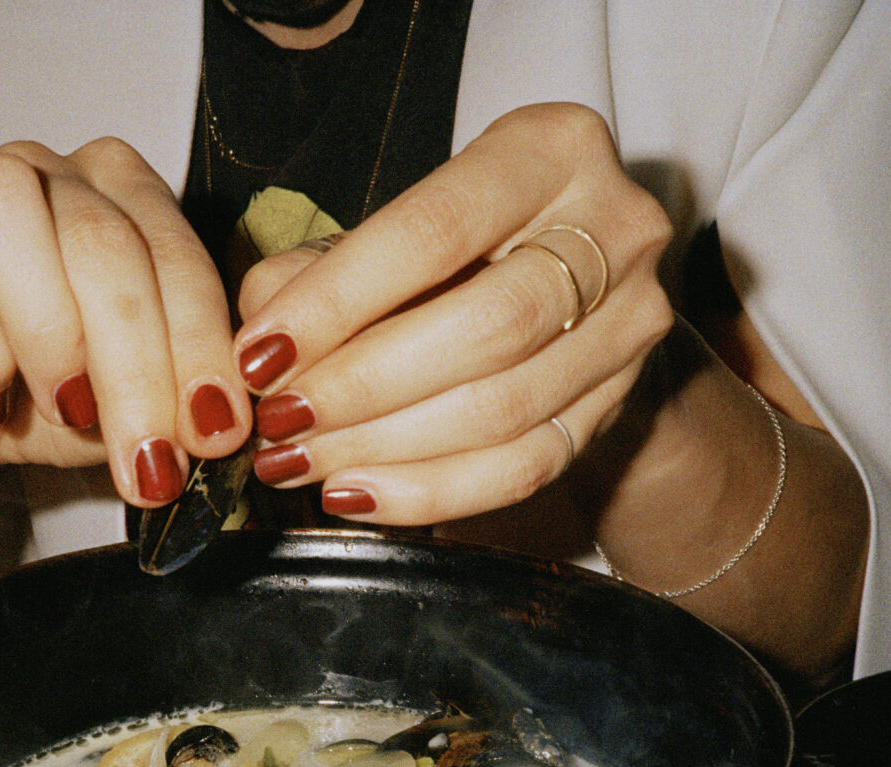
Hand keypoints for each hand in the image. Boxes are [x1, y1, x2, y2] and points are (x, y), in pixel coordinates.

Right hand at [0, 138, 253, 504]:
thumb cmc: (52, 399)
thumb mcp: (138, 404)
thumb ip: (184, 397)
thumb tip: (227, 424)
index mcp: (125, 193)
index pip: (177, 253)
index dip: (201, 345)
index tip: (215, 430)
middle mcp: (46, 175)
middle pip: (103, 245)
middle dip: (138, 366)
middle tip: (150, 458)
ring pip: (12, 223)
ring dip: (52, 336)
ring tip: (68, 412)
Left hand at [233, 102, 672, 523]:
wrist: (573, 286)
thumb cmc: (458, 245)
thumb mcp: (390, 226)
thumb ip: (313, 270)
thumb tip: (261, 347)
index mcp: (551, 150)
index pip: (434, 231)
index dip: (337, 302)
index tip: (260, 355)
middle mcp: (615, 229)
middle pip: (485, 328)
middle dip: (362, 386)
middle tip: (279, 421)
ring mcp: (631, 323)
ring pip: (503, 411)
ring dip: (383, 448)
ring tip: (301, 460)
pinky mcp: (619, 404)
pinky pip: (523, 468)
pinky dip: (430, 492)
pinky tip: (358, 491)